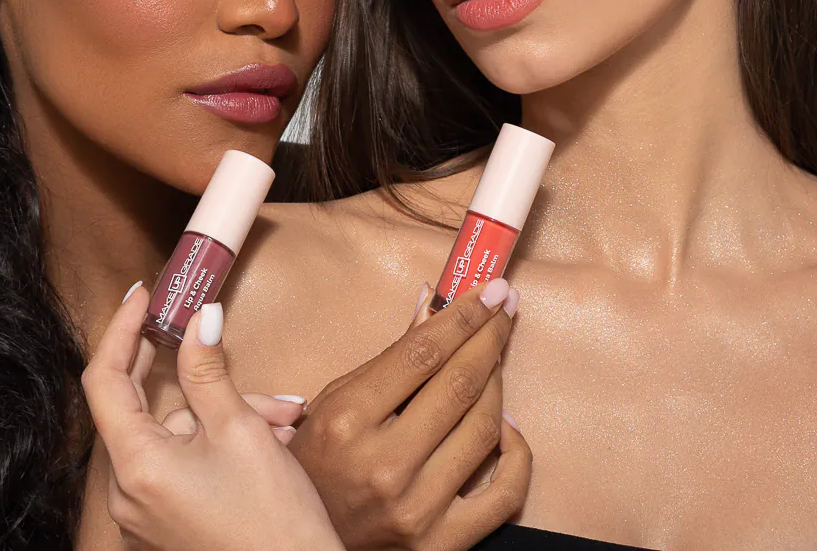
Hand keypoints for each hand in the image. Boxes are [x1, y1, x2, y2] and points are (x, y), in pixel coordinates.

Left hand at [82, 285, 343, 550]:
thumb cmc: (271, 520)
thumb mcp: (239, 430)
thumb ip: (208, 369)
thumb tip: (199, 317)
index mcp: (136, 466)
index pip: (103, 380)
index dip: (120, 330)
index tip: (143, 296)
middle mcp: (128, 493)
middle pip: (144, 407)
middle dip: (192, 372)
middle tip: (207, 332)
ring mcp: (146, 513)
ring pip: (176, 434)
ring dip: (223, 412)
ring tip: (279, 415)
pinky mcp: (167, 523)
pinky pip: (184, 462)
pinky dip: (219, 442)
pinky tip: (270, 438)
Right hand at [288, 278, 530, 549]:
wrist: (301, 543)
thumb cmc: (315, 464)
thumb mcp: (335, 401)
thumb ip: (388, 357)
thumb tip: (431, 303)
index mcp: (348, 420)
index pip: (422, 354)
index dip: (462, 316)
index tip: (489, 290)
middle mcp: (384, 466)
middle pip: (459, 385)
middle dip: (489, 336)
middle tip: (504, 307)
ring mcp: (417, 509)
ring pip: (484, 429)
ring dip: (498, 383)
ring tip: (494, 357)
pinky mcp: (442, 543)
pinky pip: (504, 493)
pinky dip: (515, 452)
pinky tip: (506, 425)